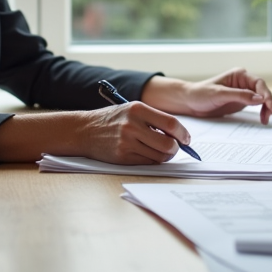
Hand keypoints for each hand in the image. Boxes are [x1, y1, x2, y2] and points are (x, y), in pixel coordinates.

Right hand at [75, 101, 191, 164]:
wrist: (84, 130)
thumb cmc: (112, 119)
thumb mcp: (132, 110)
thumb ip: (154, 119)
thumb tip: (179, 134)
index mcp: (138, 109)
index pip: (171, 123)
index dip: (183, 133)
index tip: (186, 138)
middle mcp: (132, 125)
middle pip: (168, 144)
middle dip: (175, 148)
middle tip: (174, 147)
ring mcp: (127, 142)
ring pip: (159, 156)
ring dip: (164, 156)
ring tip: (160, 150)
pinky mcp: (122, 157)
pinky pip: (147, 163)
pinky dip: (152, 160)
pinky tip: (147, 153)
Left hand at [142, 68, 271, 123]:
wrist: (189, 102)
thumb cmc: (201, 94)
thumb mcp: (220, 94)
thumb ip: (240, 95)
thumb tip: (260, 98)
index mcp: (239, 75)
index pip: (258, 83)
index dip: (266, 93)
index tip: (269, 104)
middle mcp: (243, 82)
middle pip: (262, 91)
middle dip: (268, 102)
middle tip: (271, 113)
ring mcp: (243, 92)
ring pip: (261, 99)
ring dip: (266, 108)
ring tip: (265, 119)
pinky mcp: (240, 102)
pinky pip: (255, 106)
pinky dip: (260, 111)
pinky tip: (262, 118)